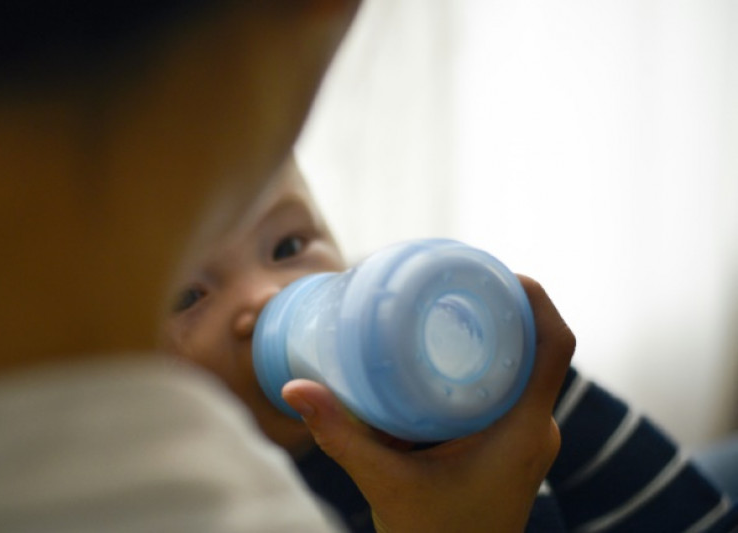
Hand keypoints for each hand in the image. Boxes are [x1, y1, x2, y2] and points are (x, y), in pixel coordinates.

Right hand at [282, 275, 575, 532]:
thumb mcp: (384, 482)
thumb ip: (340, 435)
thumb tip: (294, 388)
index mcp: (523, 431)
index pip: (556, 347)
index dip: (536, 299)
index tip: (499, 271)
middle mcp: (535, 429)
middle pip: (539, 348)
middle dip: (503, 308)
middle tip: (454, 285)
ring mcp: (527, 440)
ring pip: (524, 370)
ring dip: (495, 337)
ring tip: (447, 309)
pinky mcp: (513, 448)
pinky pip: (511, 391)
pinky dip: (486, 367)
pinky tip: (445, 357)